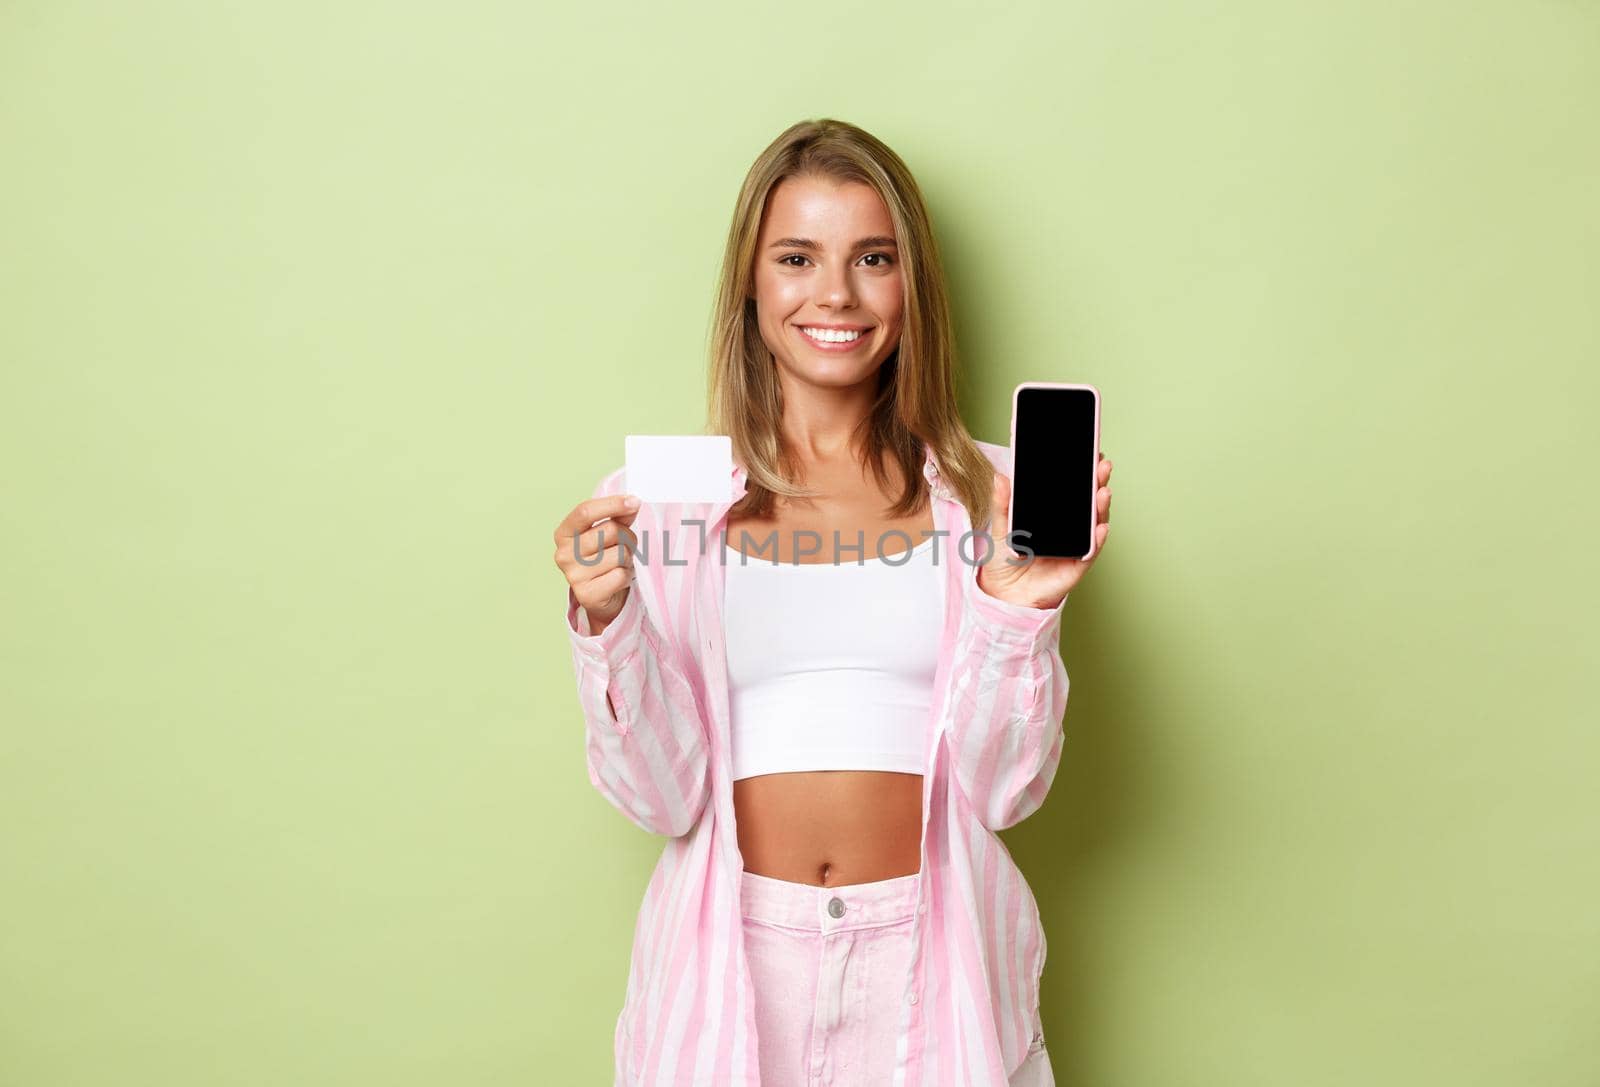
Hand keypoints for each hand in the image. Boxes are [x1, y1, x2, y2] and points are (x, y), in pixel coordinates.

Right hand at [553, 492, 642, 628]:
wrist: (601, 599)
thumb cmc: (603, 560)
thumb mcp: (607, 535)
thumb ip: (617, 517)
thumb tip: (632, 504)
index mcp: (564, 534)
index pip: (585, 511)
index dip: (612, 504)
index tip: (634, 502)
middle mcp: (563, 554)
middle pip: (610, 531)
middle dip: (627, 537)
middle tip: (626, 547)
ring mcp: (573, 575)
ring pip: (620, 553)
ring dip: (627, 559)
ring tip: (619, 565)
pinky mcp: (587, 595)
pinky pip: (620, 575)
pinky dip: (626, 576)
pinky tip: (618, 580)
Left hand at [975, 452, 1113, 608]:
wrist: (1003, 593)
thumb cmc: (1006, 559)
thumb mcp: (1002, 527)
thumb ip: (1002, 504)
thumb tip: (1001, 477)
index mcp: (1054, 515)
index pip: (1072, 490)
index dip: (1082, 473)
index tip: (1090, 453)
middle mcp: (1069, 528)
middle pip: (1088, 502)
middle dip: (1097, 483)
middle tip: (1102, 466)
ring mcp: (1075, 545)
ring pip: (1094, 523)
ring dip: (1101, 507)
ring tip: (1103, 491)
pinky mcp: (1077, 566)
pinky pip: (1090, 551)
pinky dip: (1097, 540)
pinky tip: (1100, 527)